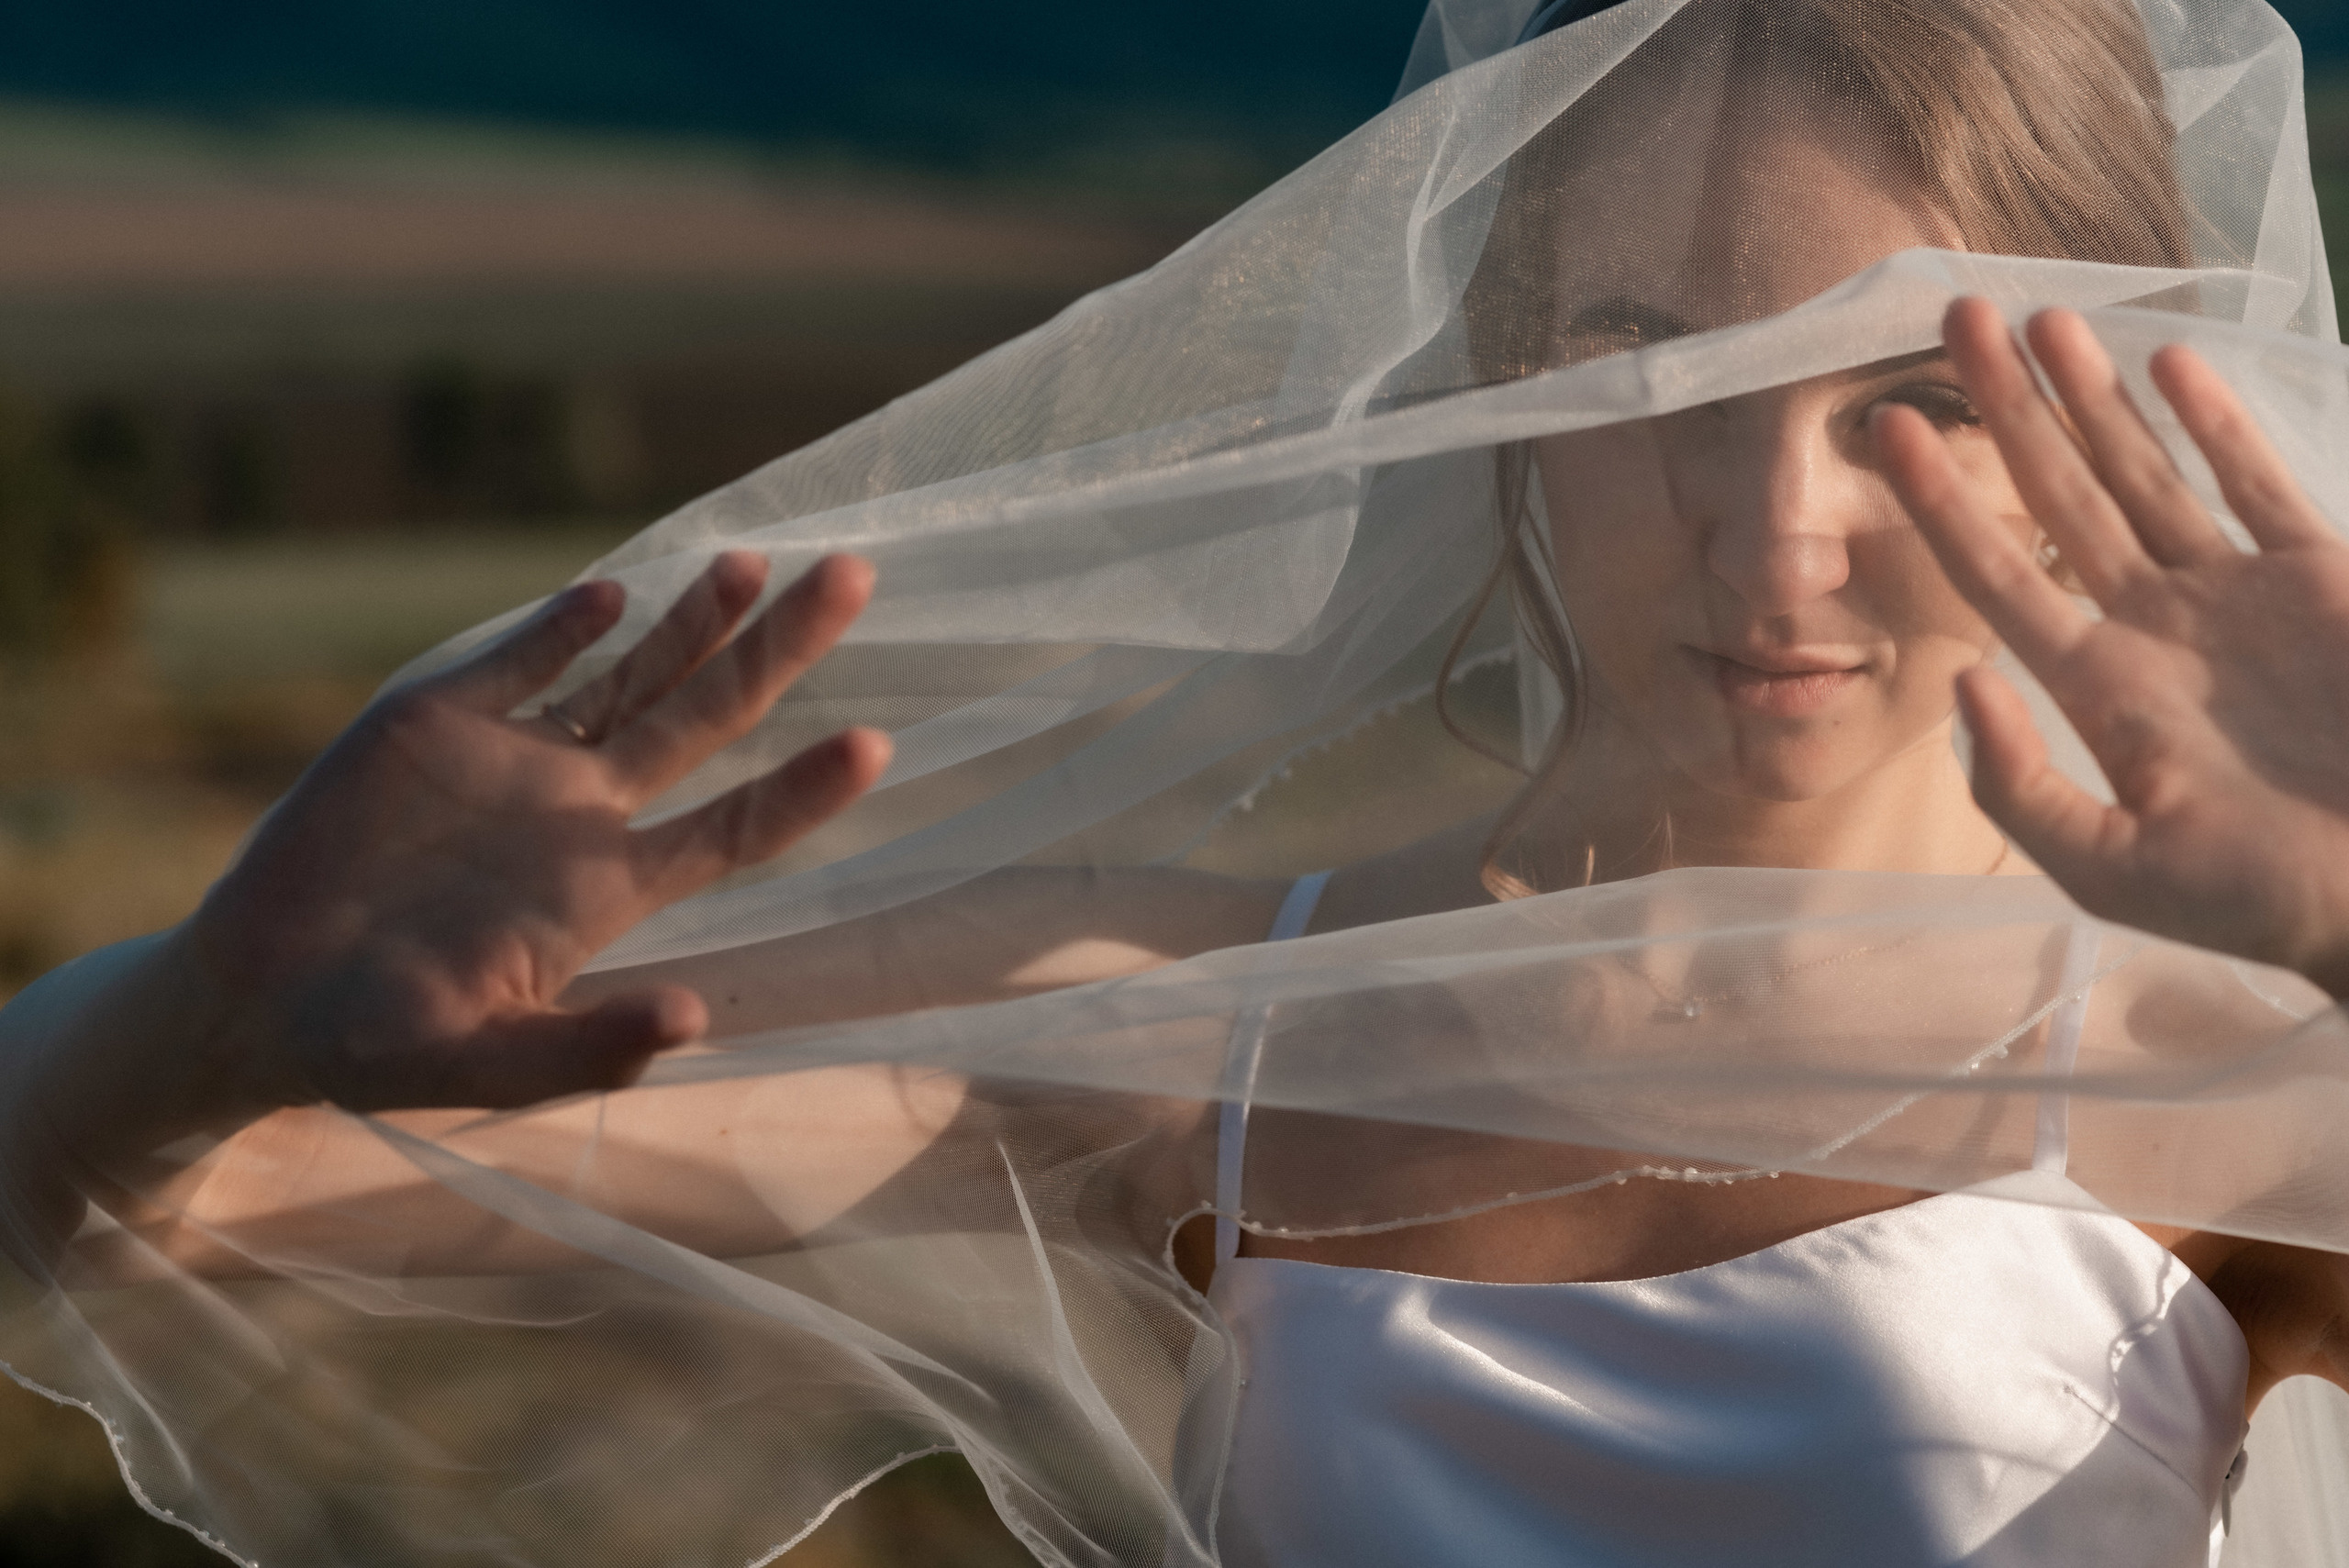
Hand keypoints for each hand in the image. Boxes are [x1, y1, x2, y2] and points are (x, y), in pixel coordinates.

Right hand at [172, 551, 888, 1113]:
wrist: (259, 996)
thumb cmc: (378, 1045)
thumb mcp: (485, 1064)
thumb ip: (584, 1048)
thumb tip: (689, 1019)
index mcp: (610, 888)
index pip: (736, 829)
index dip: (805, 788)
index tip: (877, 743)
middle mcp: (583, 812)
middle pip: (710, 717)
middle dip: (780, 650)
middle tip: (854, 576)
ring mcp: (517, 760)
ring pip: (632, 673)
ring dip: (695, 618)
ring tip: (756, 561)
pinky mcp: (439, 721)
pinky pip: (521, 658)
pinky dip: (566, 625)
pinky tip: (613, 594)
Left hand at [1876, 299, 2348, 995]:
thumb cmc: (2261, 898)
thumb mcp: (2114, 871)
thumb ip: (2020, 788)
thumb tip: (1961, 682)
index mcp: (2099, 687)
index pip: (1997, 573)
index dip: (1941, 499)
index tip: (1887, 426)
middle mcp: (2153, 627)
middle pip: (2059, 496)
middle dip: (2006, 408)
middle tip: (1956, 316)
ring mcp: (2233, 598)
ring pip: (2145, 472)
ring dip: (2093, 397)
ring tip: (2041, 318)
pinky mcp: (2317, 577)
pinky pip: (2256, 485)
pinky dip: (2214, 424)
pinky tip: (2166, 360)